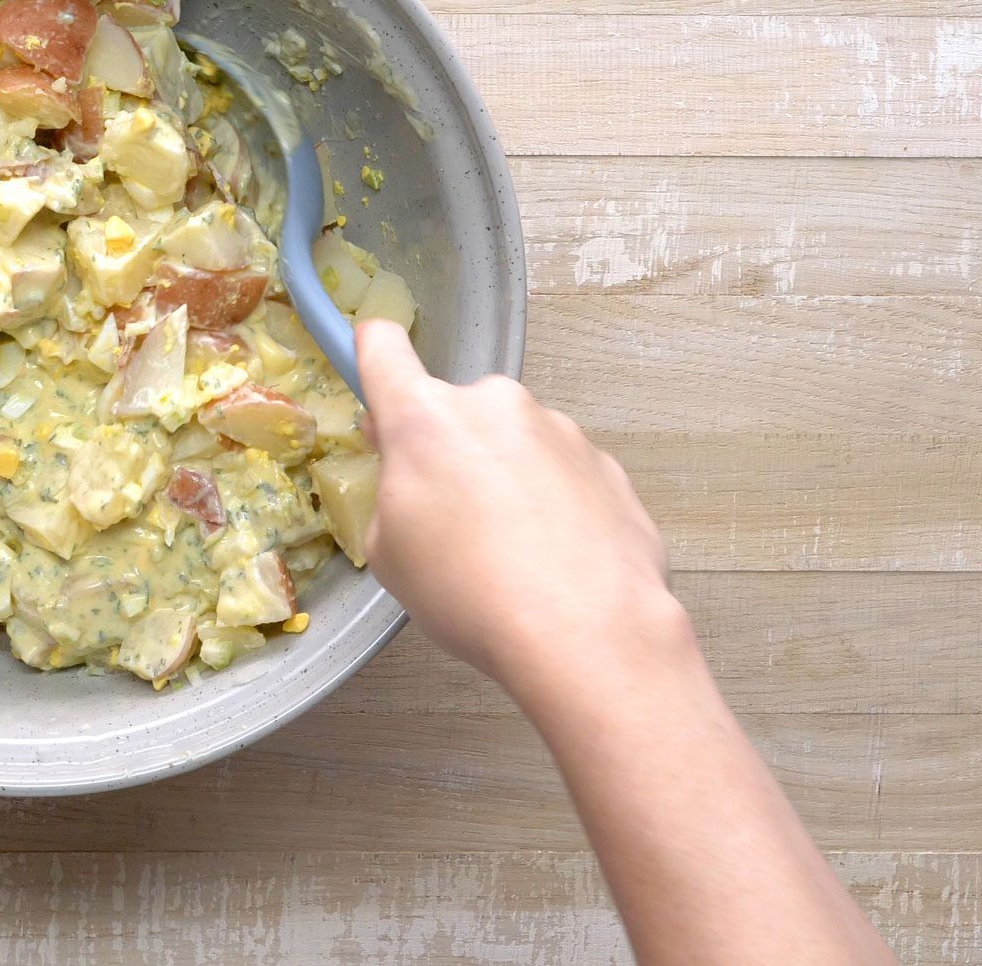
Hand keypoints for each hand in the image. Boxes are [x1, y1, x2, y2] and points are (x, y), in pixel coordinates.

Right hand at [352, 320, 687, 702]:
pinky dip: (554, 505)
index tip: (376, 370)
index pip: (383, 349)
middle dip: (451, 451)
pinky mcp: (607, 465)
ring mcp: (560, 430)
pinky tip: (558, 562)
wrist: (586, 632)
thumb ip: (392, 492)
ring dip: (506, 477)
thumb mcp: (390, 554)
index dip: (373, 354)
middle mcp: (495, 404)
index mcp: (426, 417)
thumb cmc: (467, 593)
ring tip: (515, 553)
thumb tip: (413, 469)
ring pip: (515, 442)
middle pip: (457, 411)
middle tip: (453, 519)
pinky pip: (563, 474)